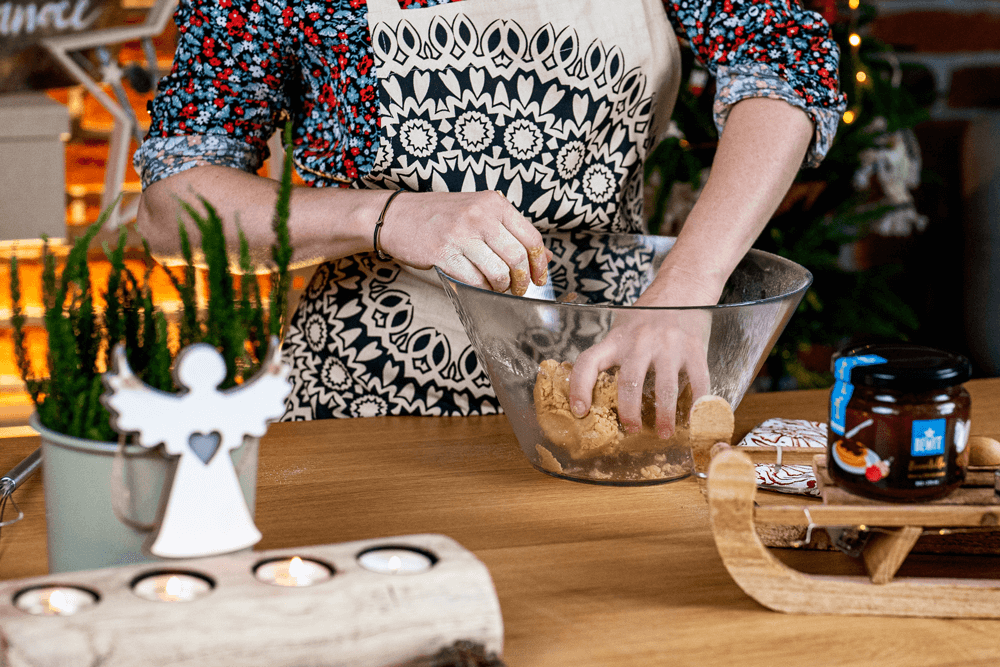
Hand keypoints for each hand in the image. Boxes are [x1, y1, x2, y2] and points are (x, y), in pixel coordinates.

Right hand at [377, 190, 548, 294]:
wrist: (398, 216)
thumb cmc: (442, 216)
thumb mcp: (480, 213)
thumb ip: (512, 232)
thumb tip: (545, 255)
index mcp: (494, 203)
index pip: (531, 236)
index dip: (540, 263)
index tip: (540, 277)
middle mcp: (480, 216)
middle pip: (517, 257)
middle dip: (522, 280)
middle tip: (518, 288)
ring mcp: (461, 234)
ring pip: (498, 272)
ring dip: (502, 287)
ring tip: (497, 287)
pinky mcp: (444, 253)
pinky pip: (475, 280)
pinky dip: (482, 289)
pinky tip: (480, 286)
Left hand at [568, 265, 719, 438]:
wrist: (682, 288)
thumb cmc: (648, 316)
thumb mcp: (622, 329)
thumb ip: (612, 356)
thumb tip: (597, 397)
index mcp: (616, 339)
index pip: (588, 362)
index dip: (579, 388)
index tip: (580, 411)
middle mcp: (640, 341)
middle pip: (629, 382)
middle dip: (629, 412)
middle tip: (631, 429)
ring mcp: (669, 345)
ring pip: (665, 387)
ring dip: (665, 416)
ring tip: (665, 433)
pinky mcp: (695, 348)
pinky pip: (698, 381)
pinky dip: (697, 404)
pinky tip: (694, 419)